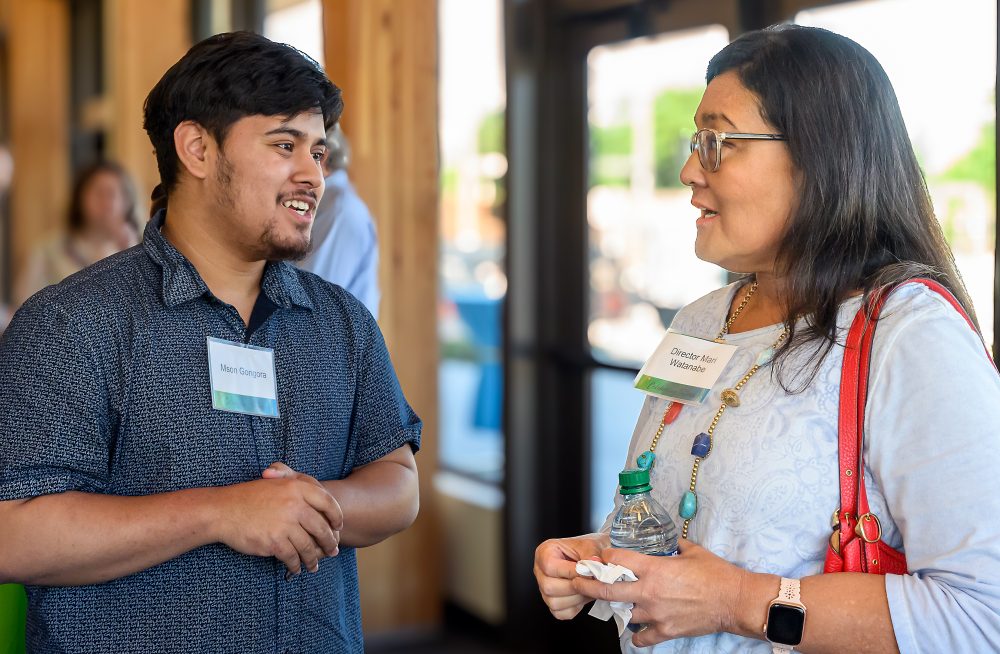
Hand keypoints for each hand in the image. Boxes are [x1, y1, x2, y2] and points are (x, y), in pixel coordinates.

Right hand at [215, 462, 342, 576]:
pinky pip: (292, 558)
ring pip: (309, 547)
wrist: (222, 511)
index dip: (336, 517)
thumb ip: (297, 483)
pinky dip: (296, 565)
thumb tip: (320, 495)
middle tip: (333, 551)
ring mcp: (285, 525)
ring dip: (314, 559)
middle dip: (329, 543)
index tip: (338, 527)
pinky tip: (297, 568)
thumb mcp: (275, 481)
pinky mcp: (274, 542)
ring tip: (315, 565)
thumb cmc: (248, 497)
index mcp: (297, 487)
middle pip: (322, 528)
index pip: (328, 502)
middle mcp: (294, 505)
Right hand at [534, 533, 608, 619]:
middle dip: (574, 587)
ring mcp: (544, 589)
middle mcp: (540, 571)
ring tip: (588, 588)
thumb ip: (591, 555)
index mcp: (545, 552)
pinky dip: (575, 607)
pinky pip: (561, 613)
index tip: (587, 572)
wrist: (594, 559)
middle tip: (590, 582)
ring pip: (554, 603)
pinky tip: (583, 595)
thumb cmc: (588, 550)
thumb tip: (594, 564)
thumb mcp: (592, 545)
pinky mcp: (553, 603)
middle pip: (549, 587)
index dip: (570, 572)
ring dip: (576, 598)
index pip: (550, 566)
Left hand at [571, 539, 748, 646]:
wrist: (734, 600)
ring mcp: (656, 614)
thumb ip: (673, 545)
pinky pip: (641, 637)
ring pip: (623, 614)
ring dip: (618, 609)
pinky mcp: (666, 631)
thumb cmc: (716, 574)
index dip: (605, 558)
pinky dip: (636, 634)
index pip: (617, 561)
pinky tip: (636, 628)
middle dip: (587, 585)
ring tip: (614, 604)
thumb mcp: (691, 551)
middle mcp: (650, 592)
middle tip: (577, 582)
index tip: (600, 558)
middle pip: (607, 591)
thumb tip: (665, 540)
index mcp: (655, 569)